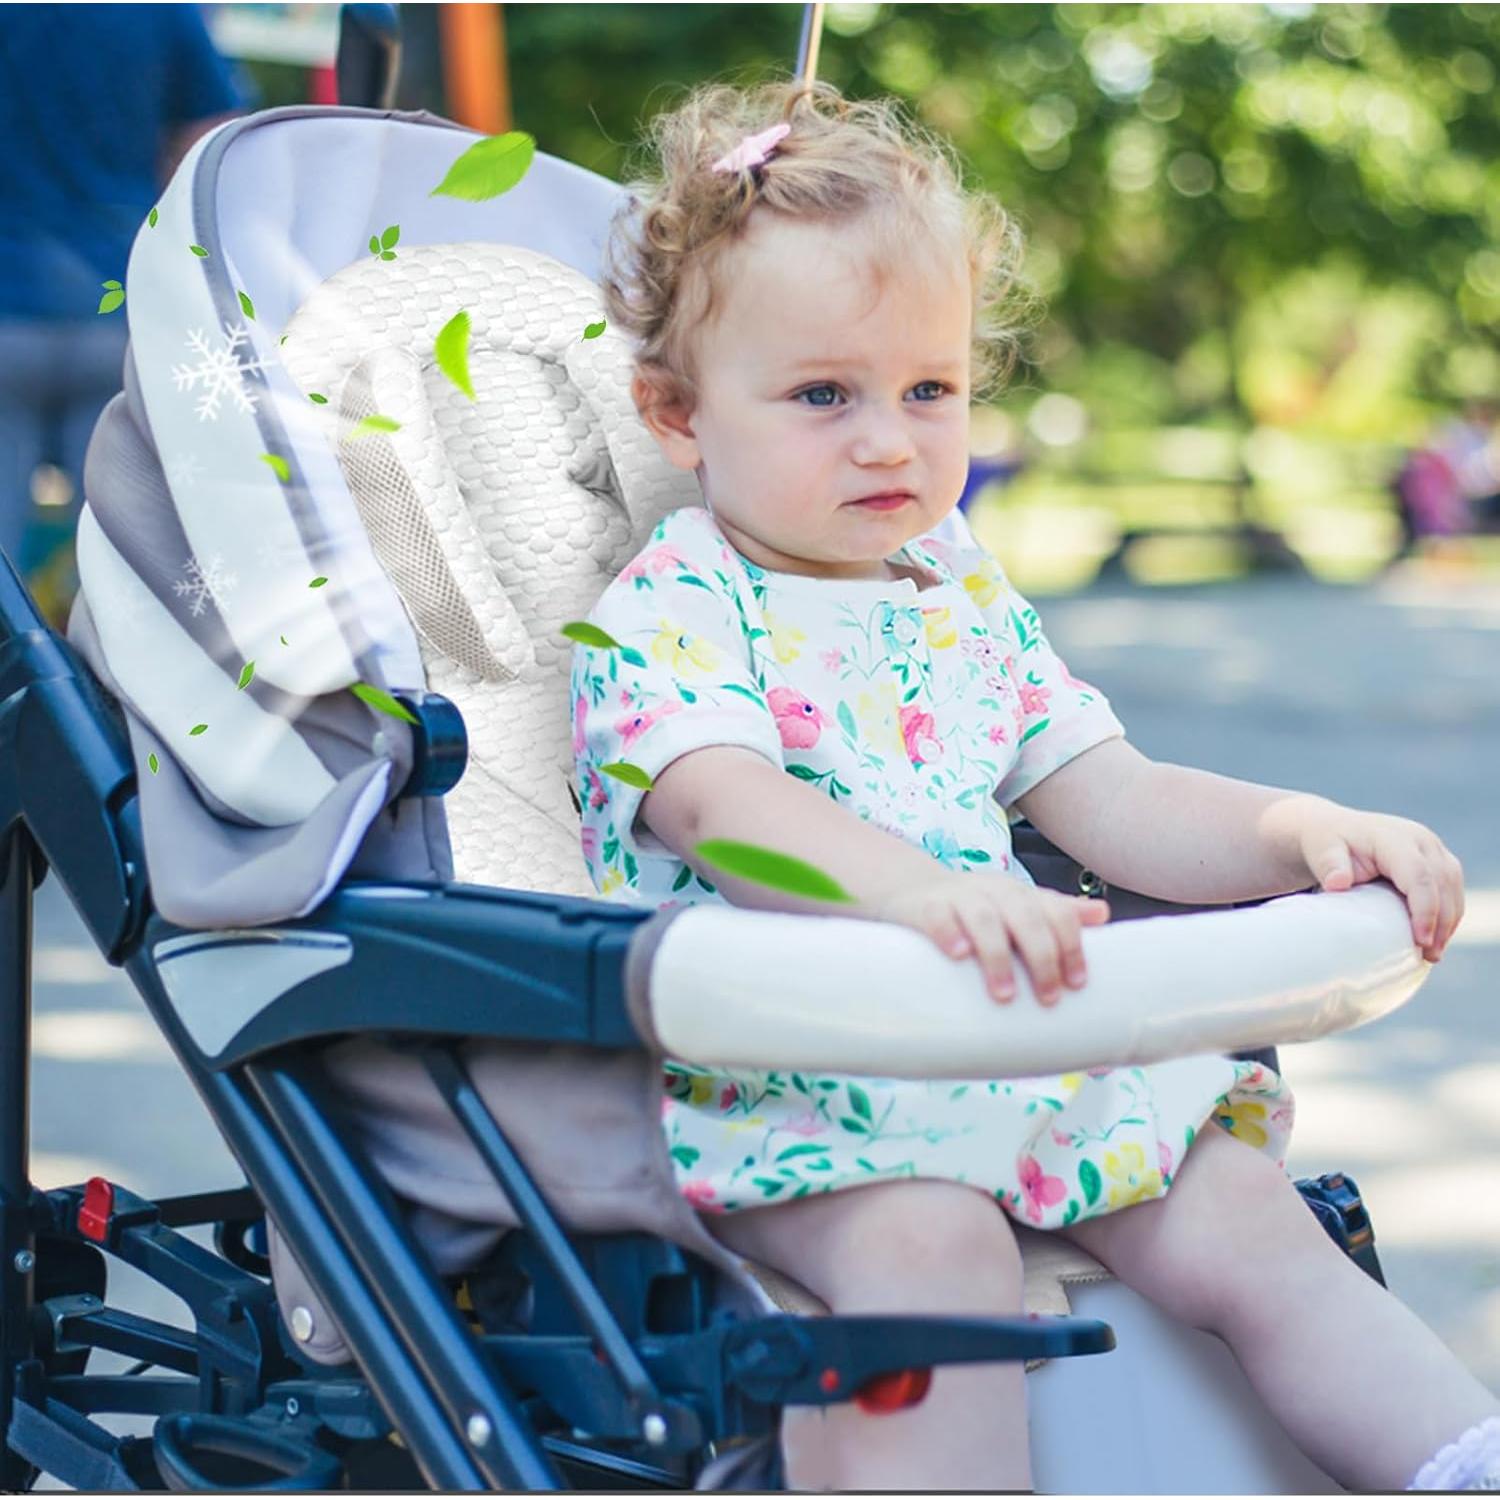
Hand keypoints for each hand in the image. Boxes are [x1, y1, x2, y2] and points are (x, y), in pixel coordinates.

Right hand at [869, 871, 1110, 1005]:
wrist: (912, 890)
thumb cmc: (975, 909)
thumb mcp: (1017, 908)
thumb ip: (1057, 912)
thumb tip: (1103, 914)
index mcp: (1021, 895)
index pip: (1056, 912)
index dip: (1071, 946)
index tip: (1077, 984)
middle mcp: (994, 891)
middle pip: (1026, 916)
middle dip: (1042, 957)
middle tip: (1048, 997)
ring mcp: (958, 897)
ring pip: (984, 919)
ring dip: (998, 956)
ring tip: (1004, 994)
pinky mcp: (924, 907)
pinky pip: (938, 916)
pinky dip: (949, 934)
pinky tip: (958, 955)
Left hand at [1296, 803, 1463, 960]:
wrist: (1335, 830)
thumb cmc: (1327, 844)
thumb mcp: (1321, 850)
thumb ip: (1330, 864)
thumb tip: (1338, 884)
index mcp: (1393, 837)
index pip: (1419, 875)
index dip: (1425, 909)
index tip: (1420, 940)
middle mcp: (1420, 839)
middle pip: (1443, 883)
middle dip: (1441, 921)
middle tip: (1430, 955)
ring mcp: (1432, 849)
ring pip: (1452, 887)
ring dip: (1449, 921)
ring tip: (1433, 953)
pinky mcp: (1437, 860)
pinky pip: (1451, 889)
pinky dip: (1448, 915)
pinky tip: (1436, 938)